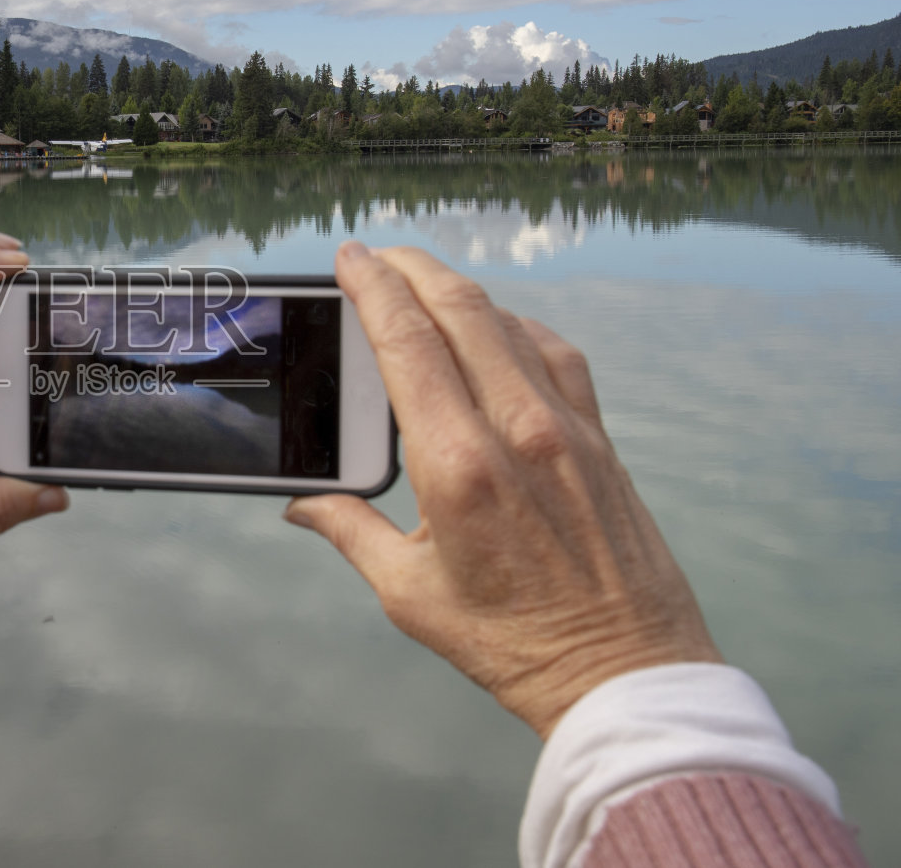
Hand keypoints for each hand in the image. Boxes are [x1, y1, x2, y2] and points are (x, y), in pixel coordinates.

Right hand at [285, 242, 720, 737]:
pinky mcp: (600, 439)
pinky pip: (556, 354)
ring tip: (424, 284)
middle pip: (461, 309)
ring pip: (510, 322)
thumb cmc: (515, 644)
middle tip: (378, 254)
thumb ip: (349, 531)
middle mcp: (517, 430)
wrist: (624, 672)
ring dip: (460, 292)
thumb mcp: (409, 595)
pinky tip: (496, 332)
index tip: (350, 258)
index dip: (374, 287)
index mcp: (458, 466)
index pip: (407, 342)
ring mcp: (568, 428)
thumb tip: (302, 502)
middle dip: (412, 268)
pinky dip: (517, 327)